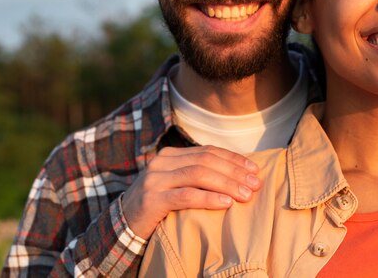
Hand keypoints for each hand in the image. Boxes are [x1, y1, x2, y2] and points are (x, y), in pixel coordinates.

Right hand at [121, 145, 260, 239]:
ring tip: (246, 194)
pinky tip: (226, 203)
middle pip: (206, 161)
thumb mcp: (177, 184)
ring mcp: (155, 179)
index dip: (233, 159)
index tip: (254, 169)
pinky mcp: (151, 200)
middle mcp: (162, 162)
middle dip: (234, 171)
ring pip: (198, 175)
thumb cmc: (159, 205)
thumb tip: (238, 174)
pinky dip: (208, 198)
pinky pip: (185, 196)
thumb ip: (198, 174)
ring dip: (226, 184)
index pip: (208, 151)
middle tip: (255, 184)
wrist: (122, 226)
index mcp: (171, 154)